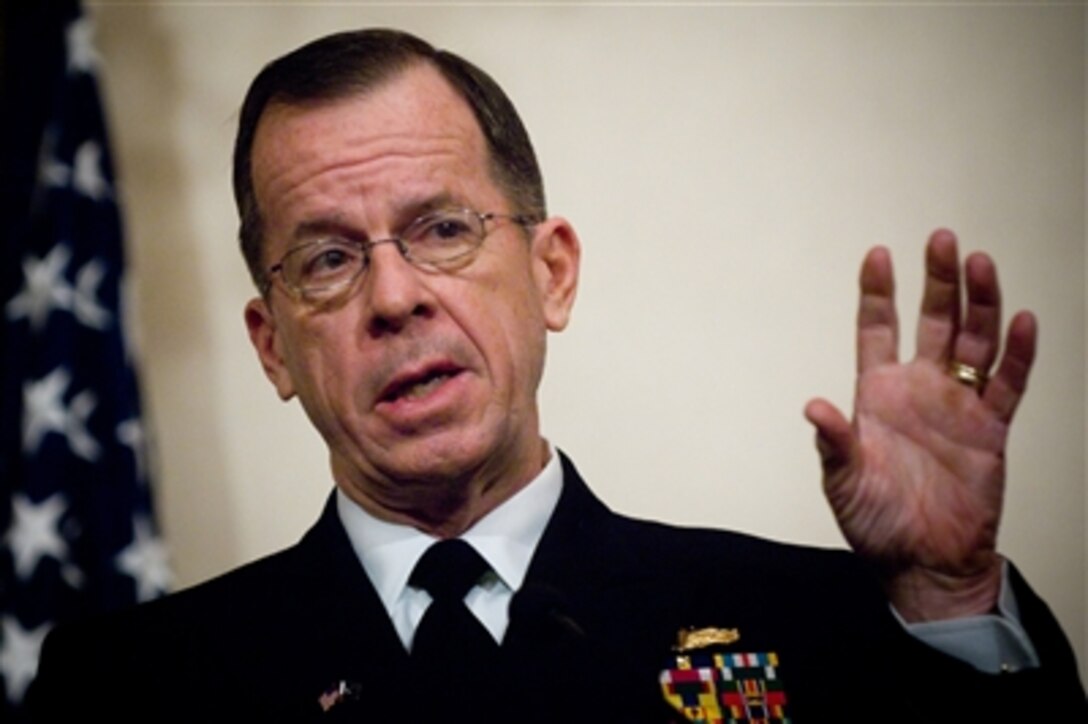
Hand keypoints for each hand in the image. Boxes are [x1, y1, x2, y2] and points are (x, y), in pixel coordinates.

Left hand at [804, 229, 1035, 620]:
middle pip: (933, 321)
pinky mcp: (992, 428)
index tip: (878, 254)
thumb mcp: (843, 482)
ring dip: (979, 303)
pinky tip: (1020, 320)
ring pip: (974, 341)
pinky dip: (1017, 353)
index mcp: (878, 394)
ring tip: (981, 264)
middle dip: (938, 281)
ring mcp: (958, 404)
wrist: (924, 563)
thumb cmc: (876, 522)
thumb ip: (834, 442)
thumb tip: (814, 407)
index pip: (877, 329)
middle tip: (943, 240)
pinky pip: (1009, 383)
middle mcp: (920, 389)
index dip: (878, 293)